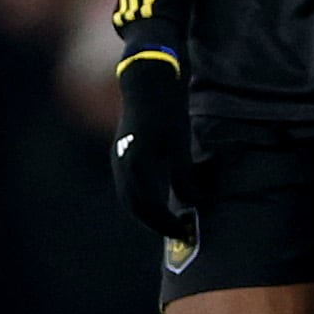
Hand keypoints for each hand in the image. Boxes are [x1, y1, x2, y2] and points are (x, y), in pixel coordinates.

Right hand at [109, 52, 198, 243]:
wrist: (146, 81)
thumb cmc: (167, 109)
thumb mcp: (180, 141)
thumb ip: (184, 174)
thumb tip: (195, 202)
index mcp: (137, 162)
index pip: (148, 206)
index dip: (166, 222)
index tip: (184, 230)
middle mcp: (122, 164)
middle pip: (135, 207)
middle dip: (156, 223)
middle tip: (179, 232)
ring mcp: (118, 159)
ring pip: (128, 198)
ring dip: (147, 214)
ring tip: (170, 222)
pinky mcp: (120, 154)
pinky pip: (127, 186)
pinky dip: (141, 200)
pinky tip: (159, 202)